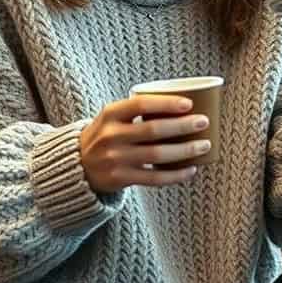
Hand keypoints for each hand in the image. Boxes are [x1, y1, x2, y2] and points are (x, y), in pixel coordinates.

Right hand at [78, 94, 210, 194]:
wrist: (77, 165)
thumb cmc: (107, 136)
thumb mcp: (113, 118)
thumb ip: (137, 111)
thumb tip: (185, 106)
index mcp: (110, 114)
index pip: (140, 104)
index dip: (166, 103)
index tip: (189, 104)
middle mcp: (110, 135)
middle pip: (153, 130)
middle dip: (182, 126)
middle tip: (204, 122)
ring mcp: (115, 158)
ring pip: (157, 155)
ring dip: (185, 150)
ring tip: (204, 145)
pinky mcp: (120, 179)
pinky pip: (154, 178)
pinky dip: (175, 175)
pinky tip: (191, 169)